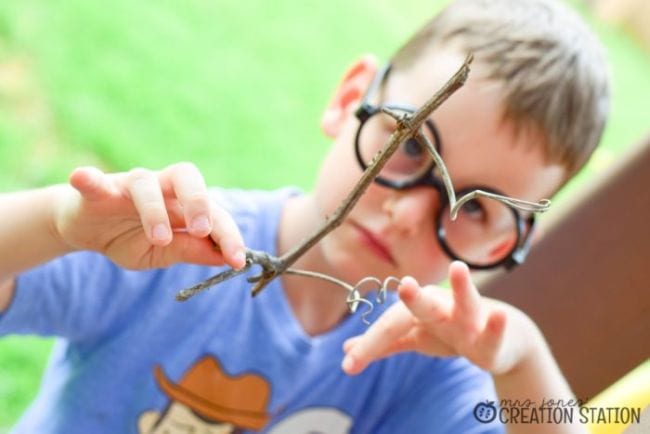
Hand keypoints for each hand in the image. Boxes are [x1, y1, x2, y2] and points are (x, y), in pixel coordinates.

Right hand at [53, 163, 245, 269]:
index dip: (228, 235)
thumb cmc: (131, 238)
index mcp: (183, 203)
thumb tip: (225, 259)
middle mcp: (160, 187)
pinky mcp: (95, 190)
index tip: (237, 261)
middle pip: (186, 176)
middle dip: (199, 202)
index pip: (213, 212)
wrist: (87, 232)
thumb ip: (191, 250)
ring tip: (159, 238)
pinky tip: (83, 178)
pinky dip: (89, 179)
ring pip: (145, 184)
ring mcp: (127, 185)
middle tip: (202, 230)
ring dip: (154, 210)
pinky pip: (93, 181)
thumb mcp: (163, 252)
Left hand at [342, 261, 533, 375]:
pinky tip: (501, 316)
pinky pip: (492, 332)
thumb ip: (384, 343)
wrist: (499, 339)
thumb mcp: (415, 339)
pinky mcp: (491, 336)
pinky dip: (496, 325)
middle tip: (405, 287)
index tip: (348, 366)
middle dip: (414, 296)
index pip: (391, 327)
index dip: (369, 345)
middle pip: (423, 304)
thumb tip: (346, 350)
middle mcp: (441, 308)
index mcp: (420, 310)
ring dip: (462, 287)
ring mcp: (468, 319)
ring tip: (458, 268)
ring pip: (464, 303)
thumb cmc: (450, 333)